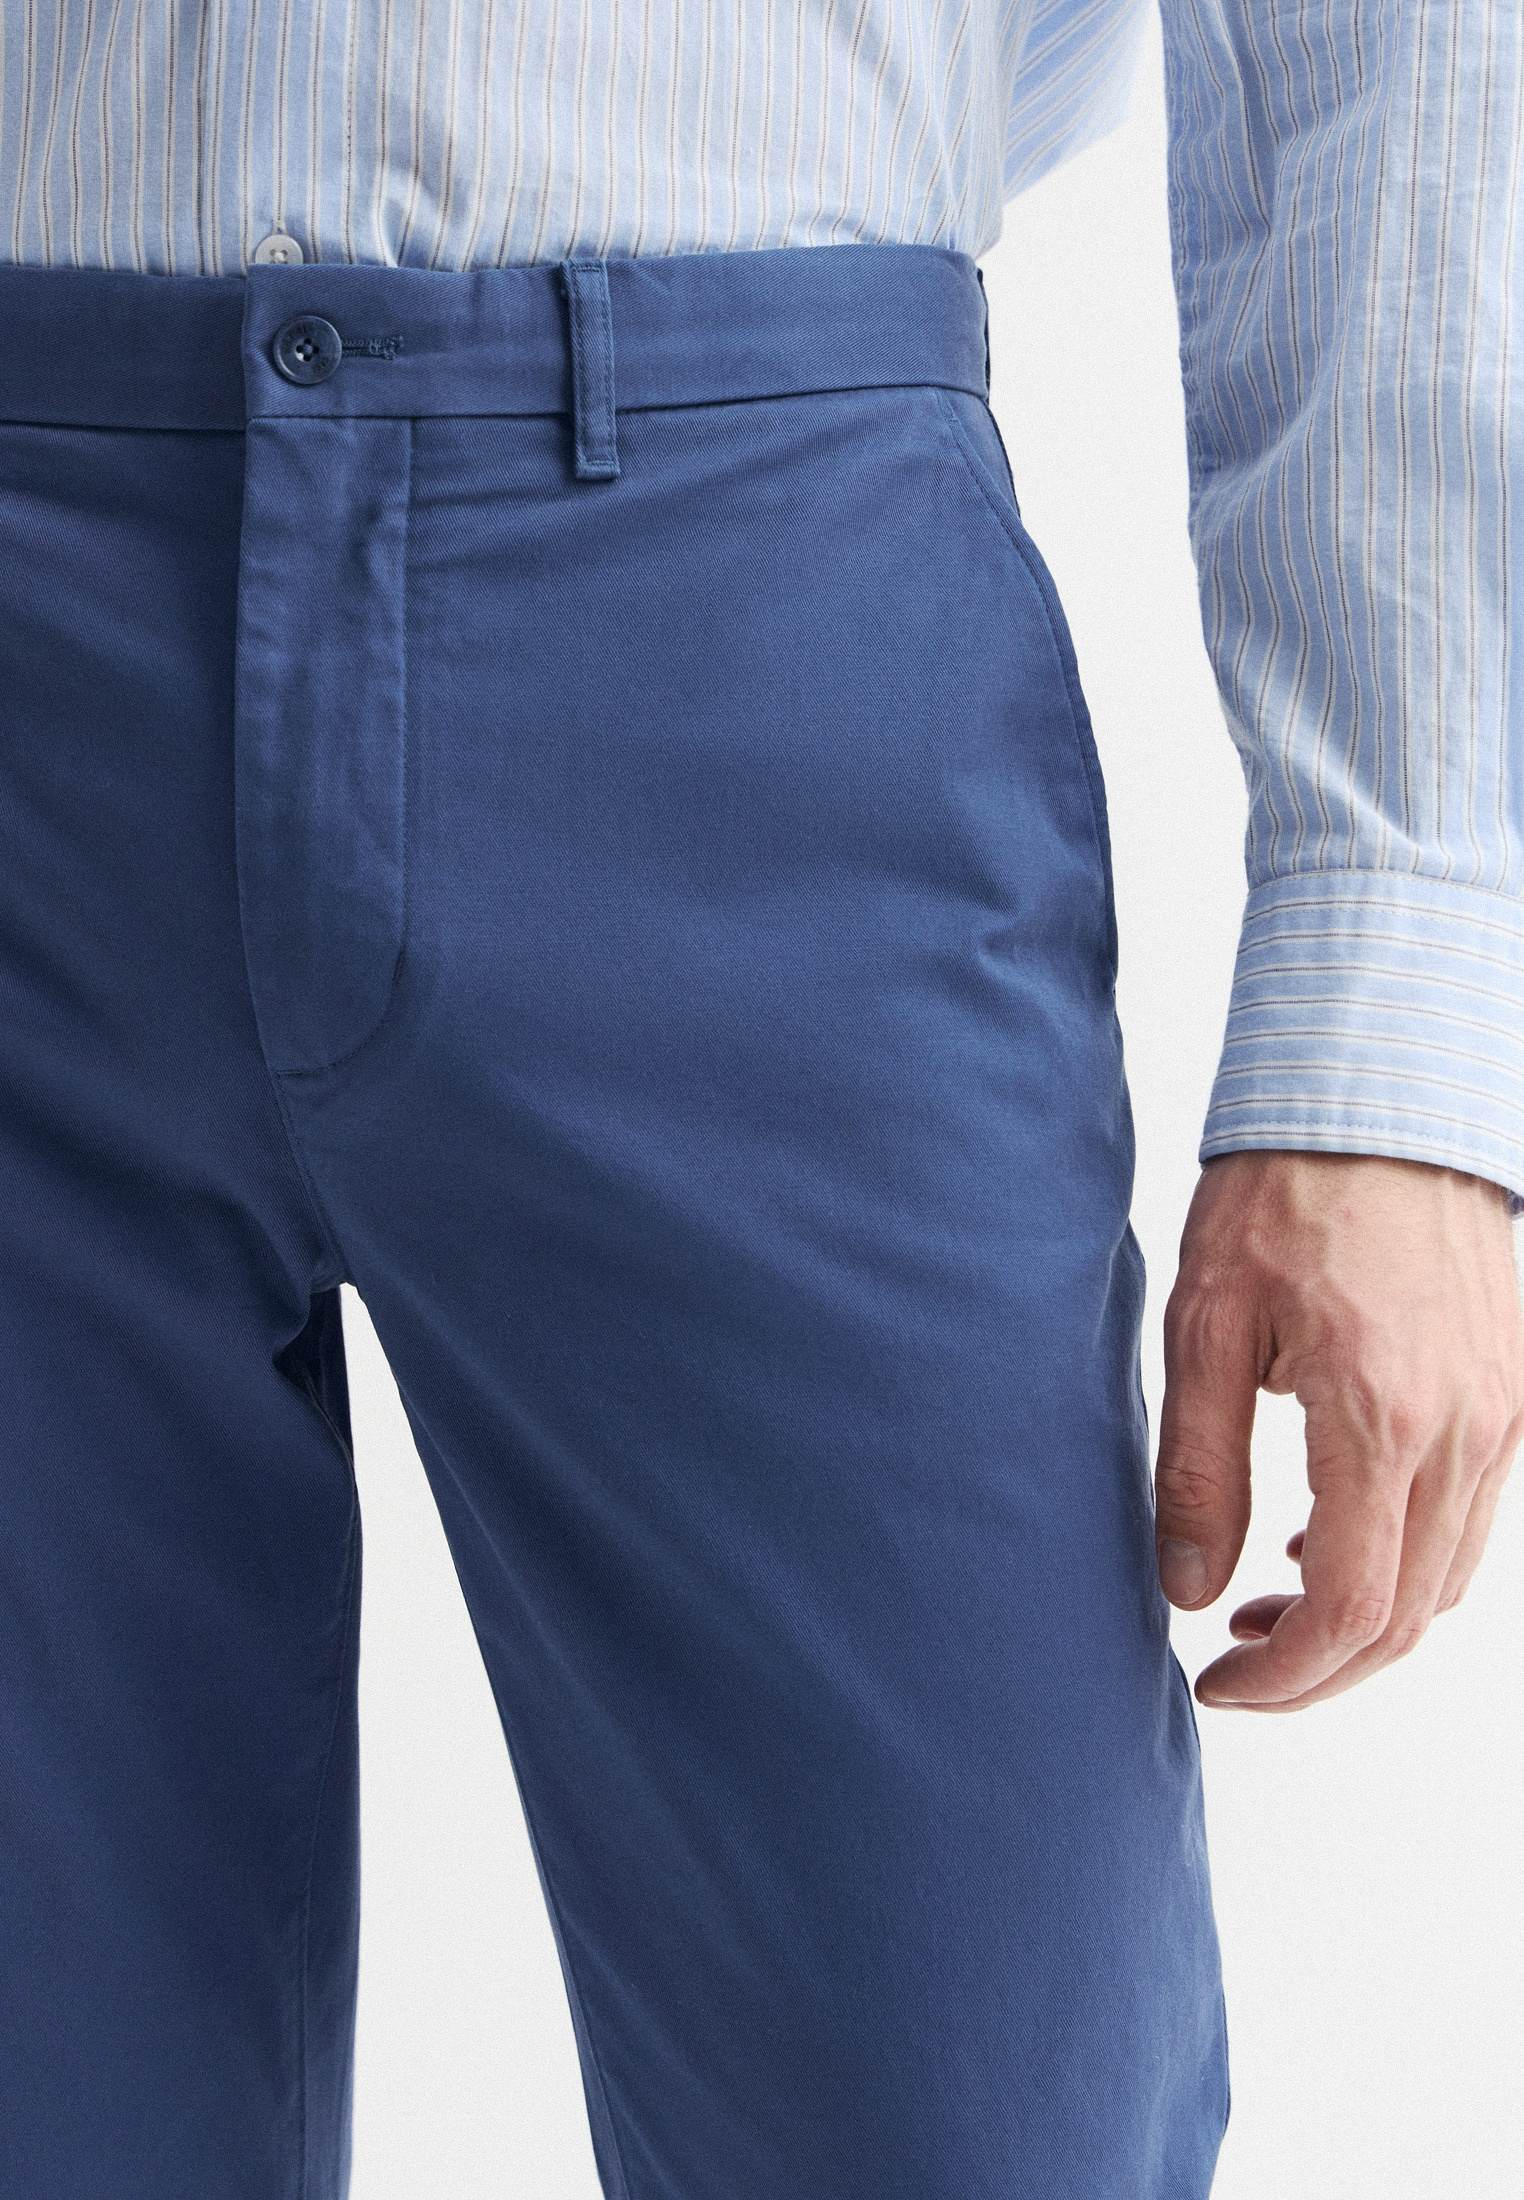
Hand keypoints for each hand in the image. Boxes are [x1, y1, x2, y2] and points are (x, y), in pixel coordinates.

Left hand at [1154, 1152, 1523, 1709]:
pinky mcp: (1512, 1394)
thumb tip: (1186, 1589)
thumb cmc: (1283, 1198)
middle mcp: (1466, 1432)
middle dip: (1319, 1668)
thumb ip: (1199, 1469)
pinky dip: (1409, 1561)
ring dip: (1365, 1621)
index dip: (1284, 1676)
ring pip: (1448, 1580)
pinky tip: (1332, 1536)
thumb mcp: (1205, 1326)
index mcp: (1382, 1419)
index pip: (1352, 1609)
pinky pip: (1473, 1521)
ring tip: (1266, 1605)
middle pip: (1409, 1617)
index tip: (1217, 1684)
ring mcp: (1503, 1416)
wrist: (1382, 1101)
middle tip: (1233, 1664)